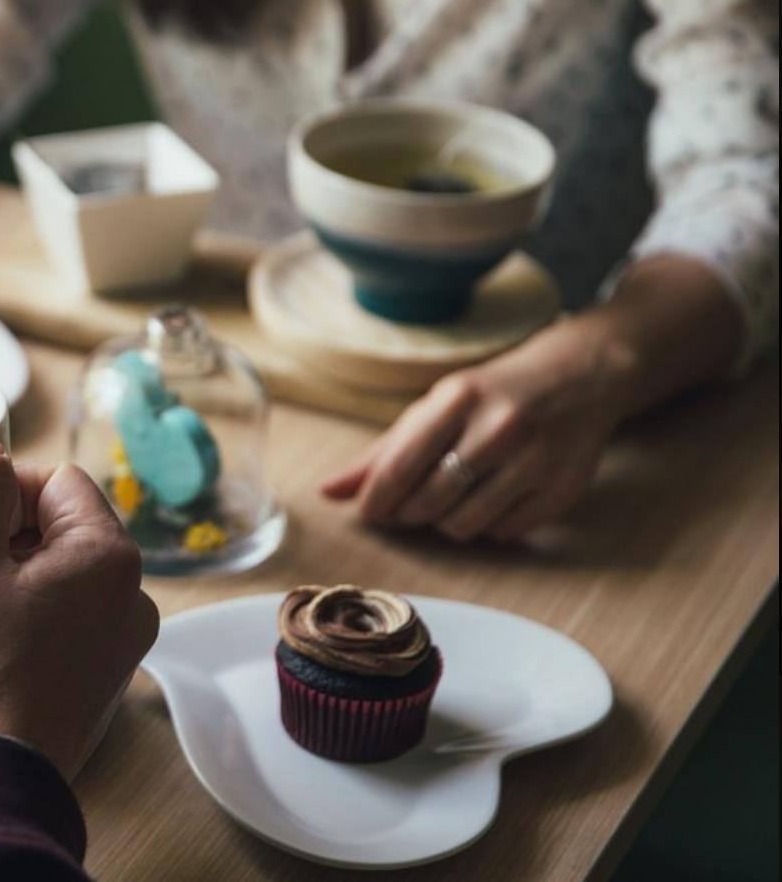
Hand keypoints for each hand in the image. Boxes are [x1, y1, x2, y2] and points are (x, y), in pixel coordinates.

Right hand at [0, 439, 159, 780]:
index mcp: (109, 555)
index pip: (56, 480)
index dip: (2, 490)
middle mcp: (134, 595)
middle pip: (62, 526)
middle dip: (6, 535)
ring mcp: (123, 641)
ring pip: (61, 574)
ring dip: (14, 576)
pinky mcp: (103, 677)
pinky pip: (66, 618)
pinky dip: (27, 616)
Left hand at [321, 321, 639, 541]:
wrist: (581, 377)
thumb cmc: (492, 394)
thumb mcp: (436, 406)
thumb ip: (382, 452)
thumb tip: (328, 492)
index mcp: (459, 399)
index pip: (399, 466)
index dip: (375, 500)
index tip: (368, 513)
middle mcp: (500, 427)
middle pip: (429, 502)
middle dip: (408, 514)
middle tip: (409, 506)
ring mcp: (537, 459)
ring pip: (465, 525)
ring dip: (445, 524)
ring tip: (449, 502)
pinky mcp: (564, 488)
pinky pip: (504, 533)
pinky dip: (486, 527)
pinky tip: (489, 501)